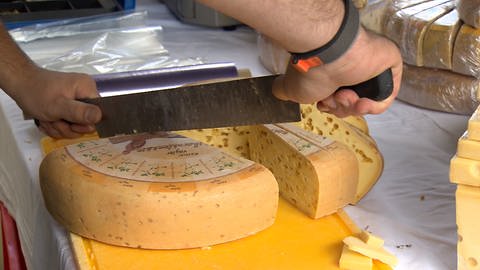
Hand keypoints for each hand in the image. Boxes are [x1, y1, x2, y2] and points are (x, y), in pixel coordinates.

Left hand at [12, 66, 101, 138]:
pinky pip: (68, 124)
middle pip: (87, 122)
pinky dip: (56, 125)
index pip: (99, 113)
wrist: (19, 84)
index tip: (70, 123)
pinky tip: (47, 119)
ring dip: (59, 127)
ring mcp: (76, 101)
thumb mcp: (58, 105)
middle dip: (68, 127)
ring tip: (47, 118)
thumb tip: (99, 117)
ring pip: (75, 126)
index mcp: (88, 88)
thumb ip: (80, 112)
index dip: (86, 123)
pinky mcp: (68, 107)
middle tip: (54, 120)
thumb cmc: (36, 92)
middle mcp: (85, 94)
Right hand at [273, 27, 402, 117]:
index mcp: (334, 72)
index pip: (337, 98)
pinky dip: (373, 106)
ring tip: (343, 96)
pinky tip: (360, 102)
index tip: (323, 105)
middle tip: (333, 99)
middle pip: (351, 103)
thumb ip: (286, 91)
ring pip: (366, 101)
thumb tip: (278, 93)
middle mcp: (352, 69)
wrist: (329, 54)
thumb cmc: (310, 69)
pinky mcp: (390, 65)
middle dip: (340, 108)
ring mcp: (372, 67)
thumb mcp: (290, 86)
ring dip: (352, 107)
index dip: (330, 107)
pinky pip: (386, 96)